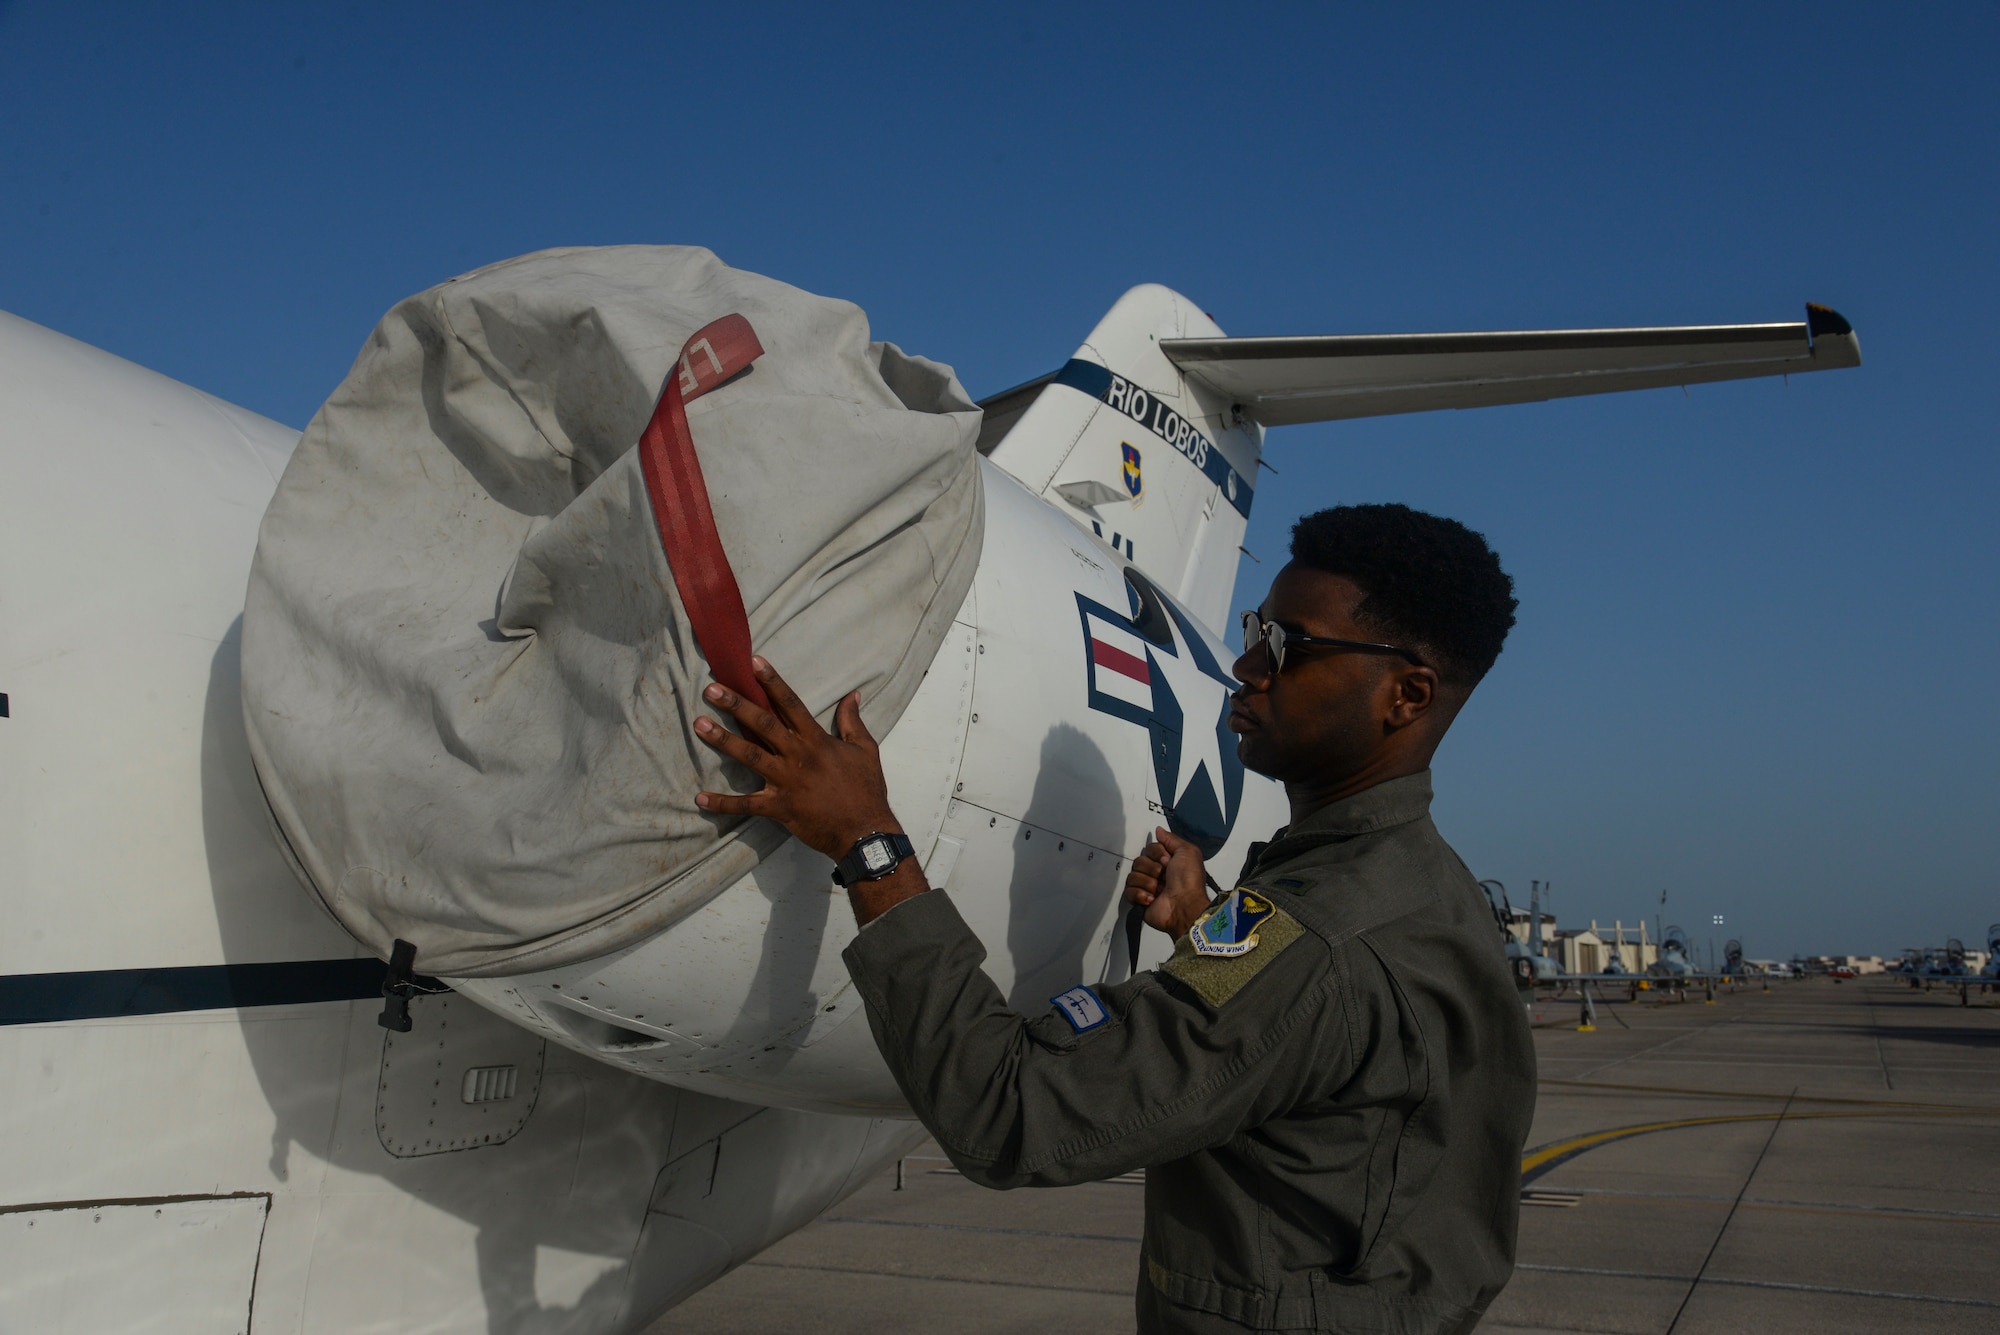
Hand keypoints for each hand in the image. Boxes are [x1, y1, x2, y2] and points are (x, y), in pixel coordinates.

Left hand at [692, 657, 899, 861]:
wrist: (866, 831)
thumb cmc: (866, 789)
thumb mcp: (865, 750)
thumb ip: (852, 721)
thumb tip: (852, 695)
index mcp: (817, 741)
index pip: (791, 704)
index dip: (772, 682)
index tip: (754, 662)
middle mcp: (798, 757)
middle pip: (763, 725)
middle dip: (736, 705)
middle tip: (711, 690)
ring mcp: (787, 782)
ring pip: (750, 757)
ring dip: (723, 741)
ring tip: (699, 725)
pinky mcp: (780, 808)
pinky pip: (746, 805)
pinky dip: (723, 804)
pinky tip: (700, 799)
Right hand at [1123, 827, 1210, 939]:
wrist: (1184, 905)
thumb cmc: (1188, 879)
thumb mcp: (1187, 851)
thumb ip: (1171, 839)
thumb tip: (1158, 830)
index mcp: (1168, 862)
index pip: (1149, 849)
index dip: (1157, 854)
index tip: (1168, 861)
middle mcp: (1157, 873)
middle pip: (1139, 861)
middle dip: (1152, 868)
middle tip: (1164, 876)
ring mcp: (1148, 887)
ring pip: (1133, 876)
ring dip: (1148, 883)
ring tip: (1160, 890)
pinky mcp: (1140, 901)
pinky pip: (1128, 892)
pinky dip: (1141, 895)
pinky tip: (1152, 899)